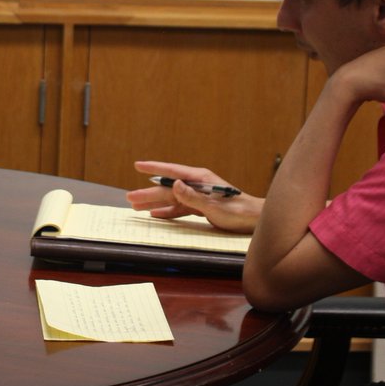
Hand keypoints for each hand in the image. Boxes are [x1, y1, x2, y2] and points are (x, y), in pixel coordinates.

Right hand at [126, 160, 260, 233]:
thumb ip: (193, 197)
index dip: (154, 168)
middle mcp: (197, 185)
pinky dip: (167, 212)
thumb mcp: (214, 206)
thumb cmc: (238, 211)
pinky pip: (180, 208)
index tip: (138, 165)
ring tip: (136, 206)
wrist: (254, 220)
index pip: (172, 172)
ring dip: (154, 203)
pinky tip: (156, 214)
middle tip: (129, 197)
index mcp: (200, 179)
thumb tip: (174, 185)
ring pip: (171, 199)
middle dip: (148, 193)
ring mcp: (199, 196)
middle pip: (168, 189)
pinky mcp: (201, 207)